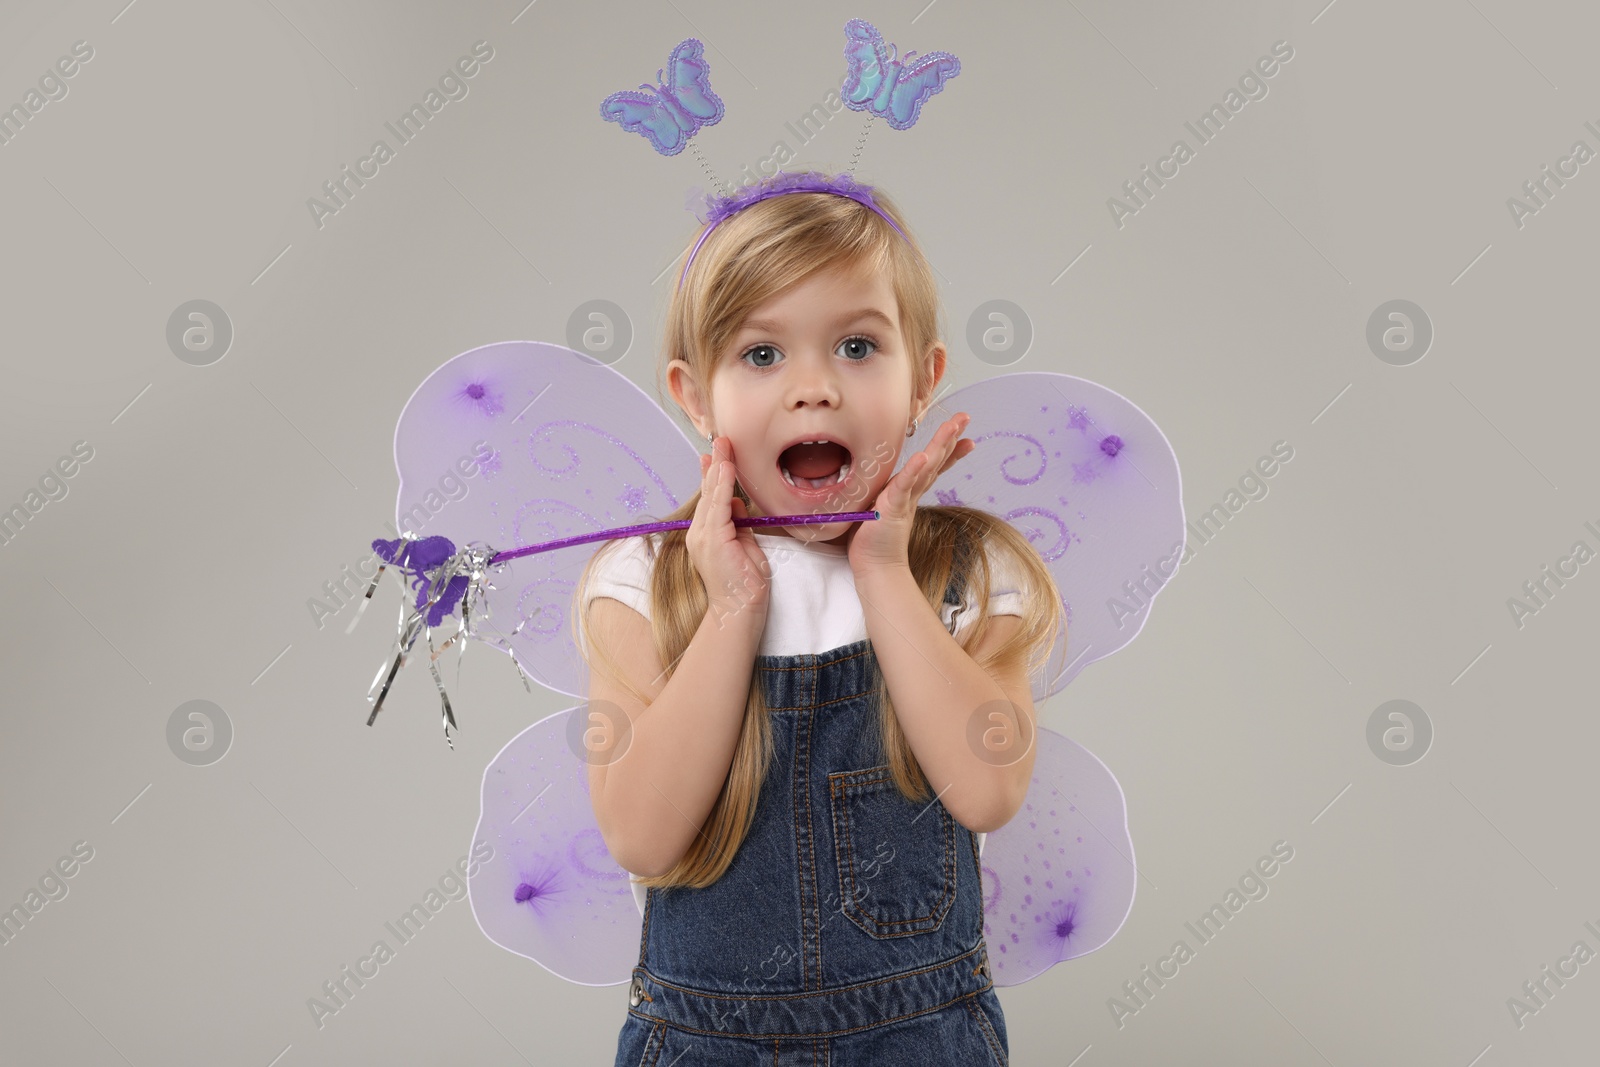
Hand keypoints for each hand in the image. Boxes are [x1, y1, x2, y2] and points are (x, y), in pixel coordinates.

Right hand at [686, 436, 770, 628]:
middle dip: (716, 464)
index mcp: (707, 534)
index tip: (717, 454)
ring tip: (724, 446)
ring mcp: (703, 536)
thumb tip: (737, 503)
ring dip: (719, 468)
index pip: (710, 498)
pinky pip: (718, 506)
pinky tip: (726, 468)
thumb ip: (739, 524)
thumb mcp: (744, 546)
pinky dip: (722, 486)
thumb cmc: (744, 585)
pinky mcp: (712, 540)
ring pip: (712, 495)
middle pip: (708, 492)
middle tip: (721, 440)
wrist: (739, 611)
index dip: (714, 475)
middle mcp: (700, 533)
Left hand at [848, 412, 974, 573]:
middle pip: (935, 459)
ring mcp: (904, 498)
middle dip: (950, 437)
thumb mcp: (877, 506)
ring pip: (925, 466)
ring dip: (939, 445)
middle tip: (965, 417)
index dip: (948, 448)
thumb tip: (874, 481)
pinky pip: (903, 485)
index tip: (964, 433)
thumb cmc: (873, 539)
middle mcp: (911, 492)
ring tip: (953, 427)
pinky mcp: (893, 507)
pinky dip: (913, 471)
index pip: (932, 465)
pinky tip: (924, 456)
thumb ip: (881, 492)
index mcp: (909, 490)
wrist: (876, 567)